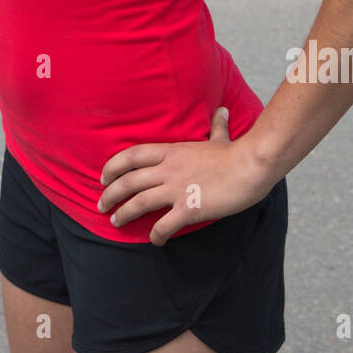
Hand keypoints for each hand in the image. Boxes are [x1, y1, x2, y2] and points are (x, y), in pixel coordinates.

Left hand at [97, 108, 274, 245]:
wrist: (252, 166)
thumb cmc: (237, 153)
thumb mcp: (220, 137)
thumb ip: (216, 126)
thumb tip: (223, 111)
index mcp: (171, 151)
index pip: (131, 156)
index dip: (112, 167)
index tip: (103, 178)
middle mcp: (168, 169)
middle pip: (128, 181)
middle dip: (109, 194)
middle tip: (101, 206)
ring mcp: (177, 188)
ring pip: (139, 202)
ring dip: (123, 214)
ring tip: (115, 222)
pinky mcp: (189, 208)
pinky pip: (164, 225)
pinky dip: (156, 235)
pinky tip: (155, 241)